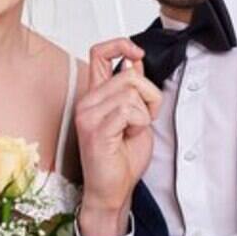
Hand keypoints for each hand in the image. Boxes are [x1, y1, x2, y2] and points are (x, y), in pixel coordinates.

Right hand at [74, 38, 162, 235]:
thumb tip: (134, 63)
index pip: (99, 53)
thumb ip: (133, 91)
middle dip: (149, 95)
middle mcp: (87, 101)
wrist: (112, 191)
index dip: (120, 45)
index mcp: (94, 96)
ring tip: (134, 130)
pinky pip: (129, 110)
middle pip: (129, 75)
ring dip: (145, 113)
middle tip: (144, 118)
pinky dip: (140, 123)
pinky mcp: (96, 128)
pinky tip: (129, 136)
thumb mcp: (136, 117)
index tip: (136, 54)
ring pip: (131, 92)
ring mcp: (88, 114)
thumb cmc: (121, 160)